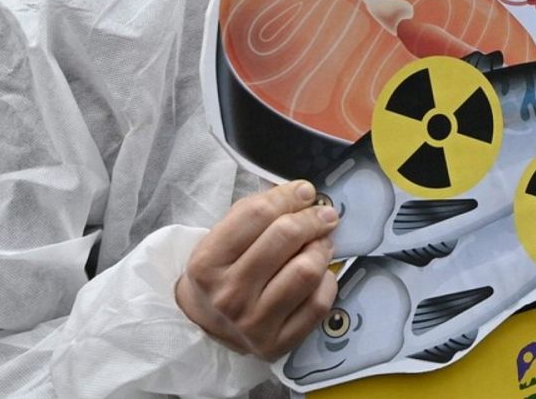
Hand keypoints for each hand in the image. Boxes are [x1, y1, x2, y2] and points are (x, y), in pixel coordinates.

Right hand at [175, 181, 339, 357]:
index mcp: (207, 263)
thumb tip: (303, 193)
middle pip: (286, 237)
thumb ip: (257, 211)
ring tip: (320, 244)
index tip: (306, 192)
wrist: (207, 323)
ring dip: (321, 249)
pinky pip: (319, 303)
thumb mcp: (223, 236)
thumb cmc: (223, 270)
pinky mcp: (278, 343)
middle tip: (324, 215)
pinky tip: (319, 275)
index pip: (257, 214)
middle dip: (312, 218)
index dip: (288, 196)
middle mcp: (228, 296)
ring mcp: (253, 323)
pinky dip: (327, 281)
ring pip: (307, 270)